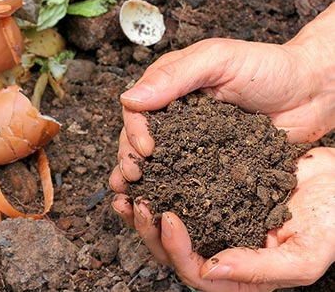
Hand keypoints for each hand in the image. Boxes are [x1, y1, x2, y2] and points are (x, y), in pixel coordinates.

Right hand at [110, 2, 334, 193]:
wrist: (312, 92)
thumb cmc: (268, 67)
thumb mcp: (218, 59)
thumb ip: (174, 76)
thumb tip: (129, 98)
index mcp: (170, 86)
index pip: (137, 109)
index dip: (134, 130)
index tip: (145, 149)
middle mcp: (176, 114)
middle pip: (139, 138)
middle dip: (130, 158)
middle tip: (133, 177)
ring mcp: (192, 140)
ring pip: (157, 160)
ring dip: (142, 179)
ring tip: (132, 197)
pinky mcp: (210, 162)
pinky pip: (186, 176)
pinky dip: (170, 190)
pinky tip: (160, 204)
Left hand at [114, 147, 334, 291]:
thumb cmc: (331, 220)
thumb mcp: (305, 254)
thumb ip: (260, 269)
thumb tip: (211, 269)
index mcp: (239, 272)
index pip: (196, 272)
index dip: (176, 249)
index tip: (167, 217)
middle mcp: (221, 247)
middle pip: (172, 251)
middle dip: (149, 230)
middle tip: (137, 202)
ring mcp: (215, 219)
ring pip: (168, 223)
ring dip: (144, 209)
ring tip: (127, 189)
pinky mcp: (212, 192)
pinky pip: (179, 192)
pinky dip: (160, 183)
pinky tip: (148, 170)